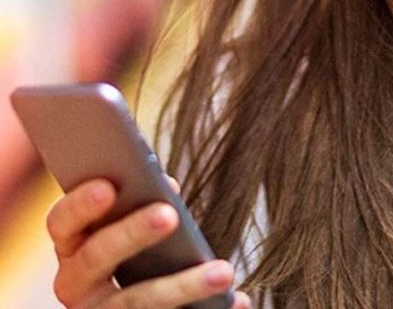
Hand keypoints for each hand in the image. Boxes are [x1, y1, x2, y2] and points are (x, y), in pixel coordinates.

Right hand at [46, 177, 251, 307]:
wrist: (150, 305)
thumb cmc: (147, 253)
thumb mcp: (139, 230)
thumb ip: (148, 206)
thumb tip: (167, 186)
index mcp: (74, 248)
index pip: (62, 223)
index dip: (80, 205)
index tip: (109, 186)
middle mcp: (77, 285)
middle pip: (94, 258)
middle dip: (131, 234)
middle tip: (170, 215)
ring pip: (133, 302)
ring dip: (182, 286)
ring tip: (224, 272)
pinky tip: (238, 301)